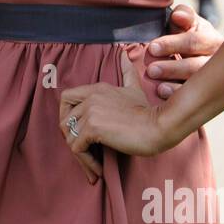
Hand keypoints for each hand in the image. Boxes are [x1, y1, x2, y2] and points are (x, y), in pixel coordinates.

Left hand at [60, 51, 171, 172]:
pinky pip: (77, 148)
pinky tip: (98, 169)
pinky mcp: (93, 127)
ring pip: (69, 137)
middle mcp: (90, 97)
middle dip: (69, 138)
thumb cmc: (148, 113)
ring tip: (93, 166)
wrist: (160, 126)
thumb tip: (124, 54)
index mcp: (96, 88)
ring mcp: (90, 111)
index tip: (79, 133)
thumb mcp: (135, 88)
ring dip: (79, 155)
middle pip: (63, 120)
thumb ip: (127, 72)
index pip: (65, 98)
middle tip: (83, 152)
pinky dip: (85, 162)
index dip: (66, 117)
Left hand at [144, 3, 221, 98]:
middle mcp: (218, 63)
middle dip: (173, 68)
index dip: (174, 44)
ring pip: (197, 87)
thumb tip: (177, 16)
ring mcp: (212, 83)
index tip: (153, 47)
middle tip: (151, 70)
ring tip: (158, 88)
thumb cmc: (191, 36)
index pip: (195, 42)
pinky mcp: (204, 97)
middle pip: (196, 67)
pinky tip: (165, 98)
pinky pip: (194, 101)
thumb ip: (184, 16)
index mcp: (213, 42)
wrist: (203, 57)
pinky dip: (178, 100)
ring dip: (176, 88)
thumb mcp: (190, 24)